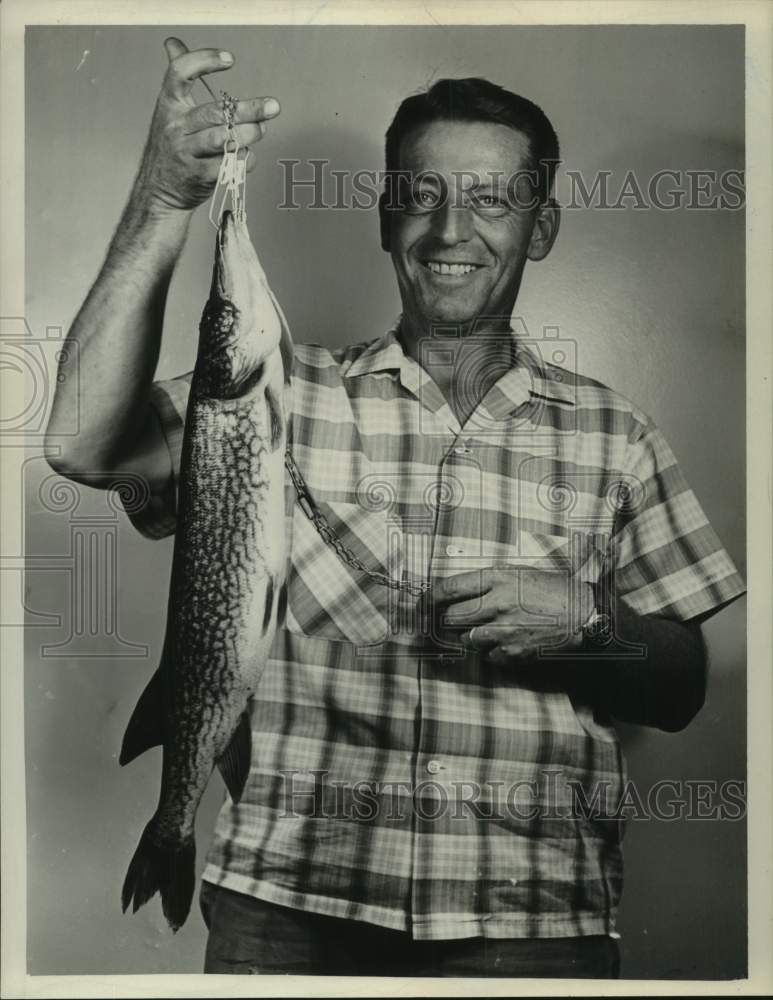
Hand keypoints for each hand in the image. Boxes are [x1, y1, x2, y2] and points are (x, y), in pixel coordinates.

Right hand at [132, 37, 280, 212]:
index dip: (204, 61)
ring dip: (249, 134)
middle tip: (274, 106)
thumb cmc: (173, 145)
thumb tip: (172, 42)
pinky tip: (249, 156)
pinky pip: (229, 164)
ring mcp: (186, 152)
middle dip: (249, 109)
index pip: (180, 73)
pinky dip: (245, 159)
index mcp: (169, 104)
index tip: (230, 59)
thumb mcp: (169, 110)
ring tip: (262, 128)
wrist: (159, 190)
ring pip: (223, 138)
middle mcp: (175, 126)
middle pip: (214, 112)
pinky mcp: (198, 175)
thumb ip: (178, 77)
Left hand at [430, 566, 593, 665]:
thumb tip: (456, 590)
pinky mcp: (513, 652)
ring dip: (471, 635)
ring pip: (467, 639)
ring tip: (491, 628)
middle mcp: (496, 604)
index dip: (428, 598)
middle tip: (453, 619)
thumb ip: (488, 580)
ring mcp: (504, 630)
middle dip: (448, 619)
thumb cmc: (552, 588)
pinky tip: (507, 640)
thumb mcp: (519, 572)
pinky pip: (487, 656)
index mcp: (496, 579)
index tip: (421, 603)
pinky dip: (491, 651)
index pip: (449, 589)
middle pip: (451, 618)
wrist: (584, 613)